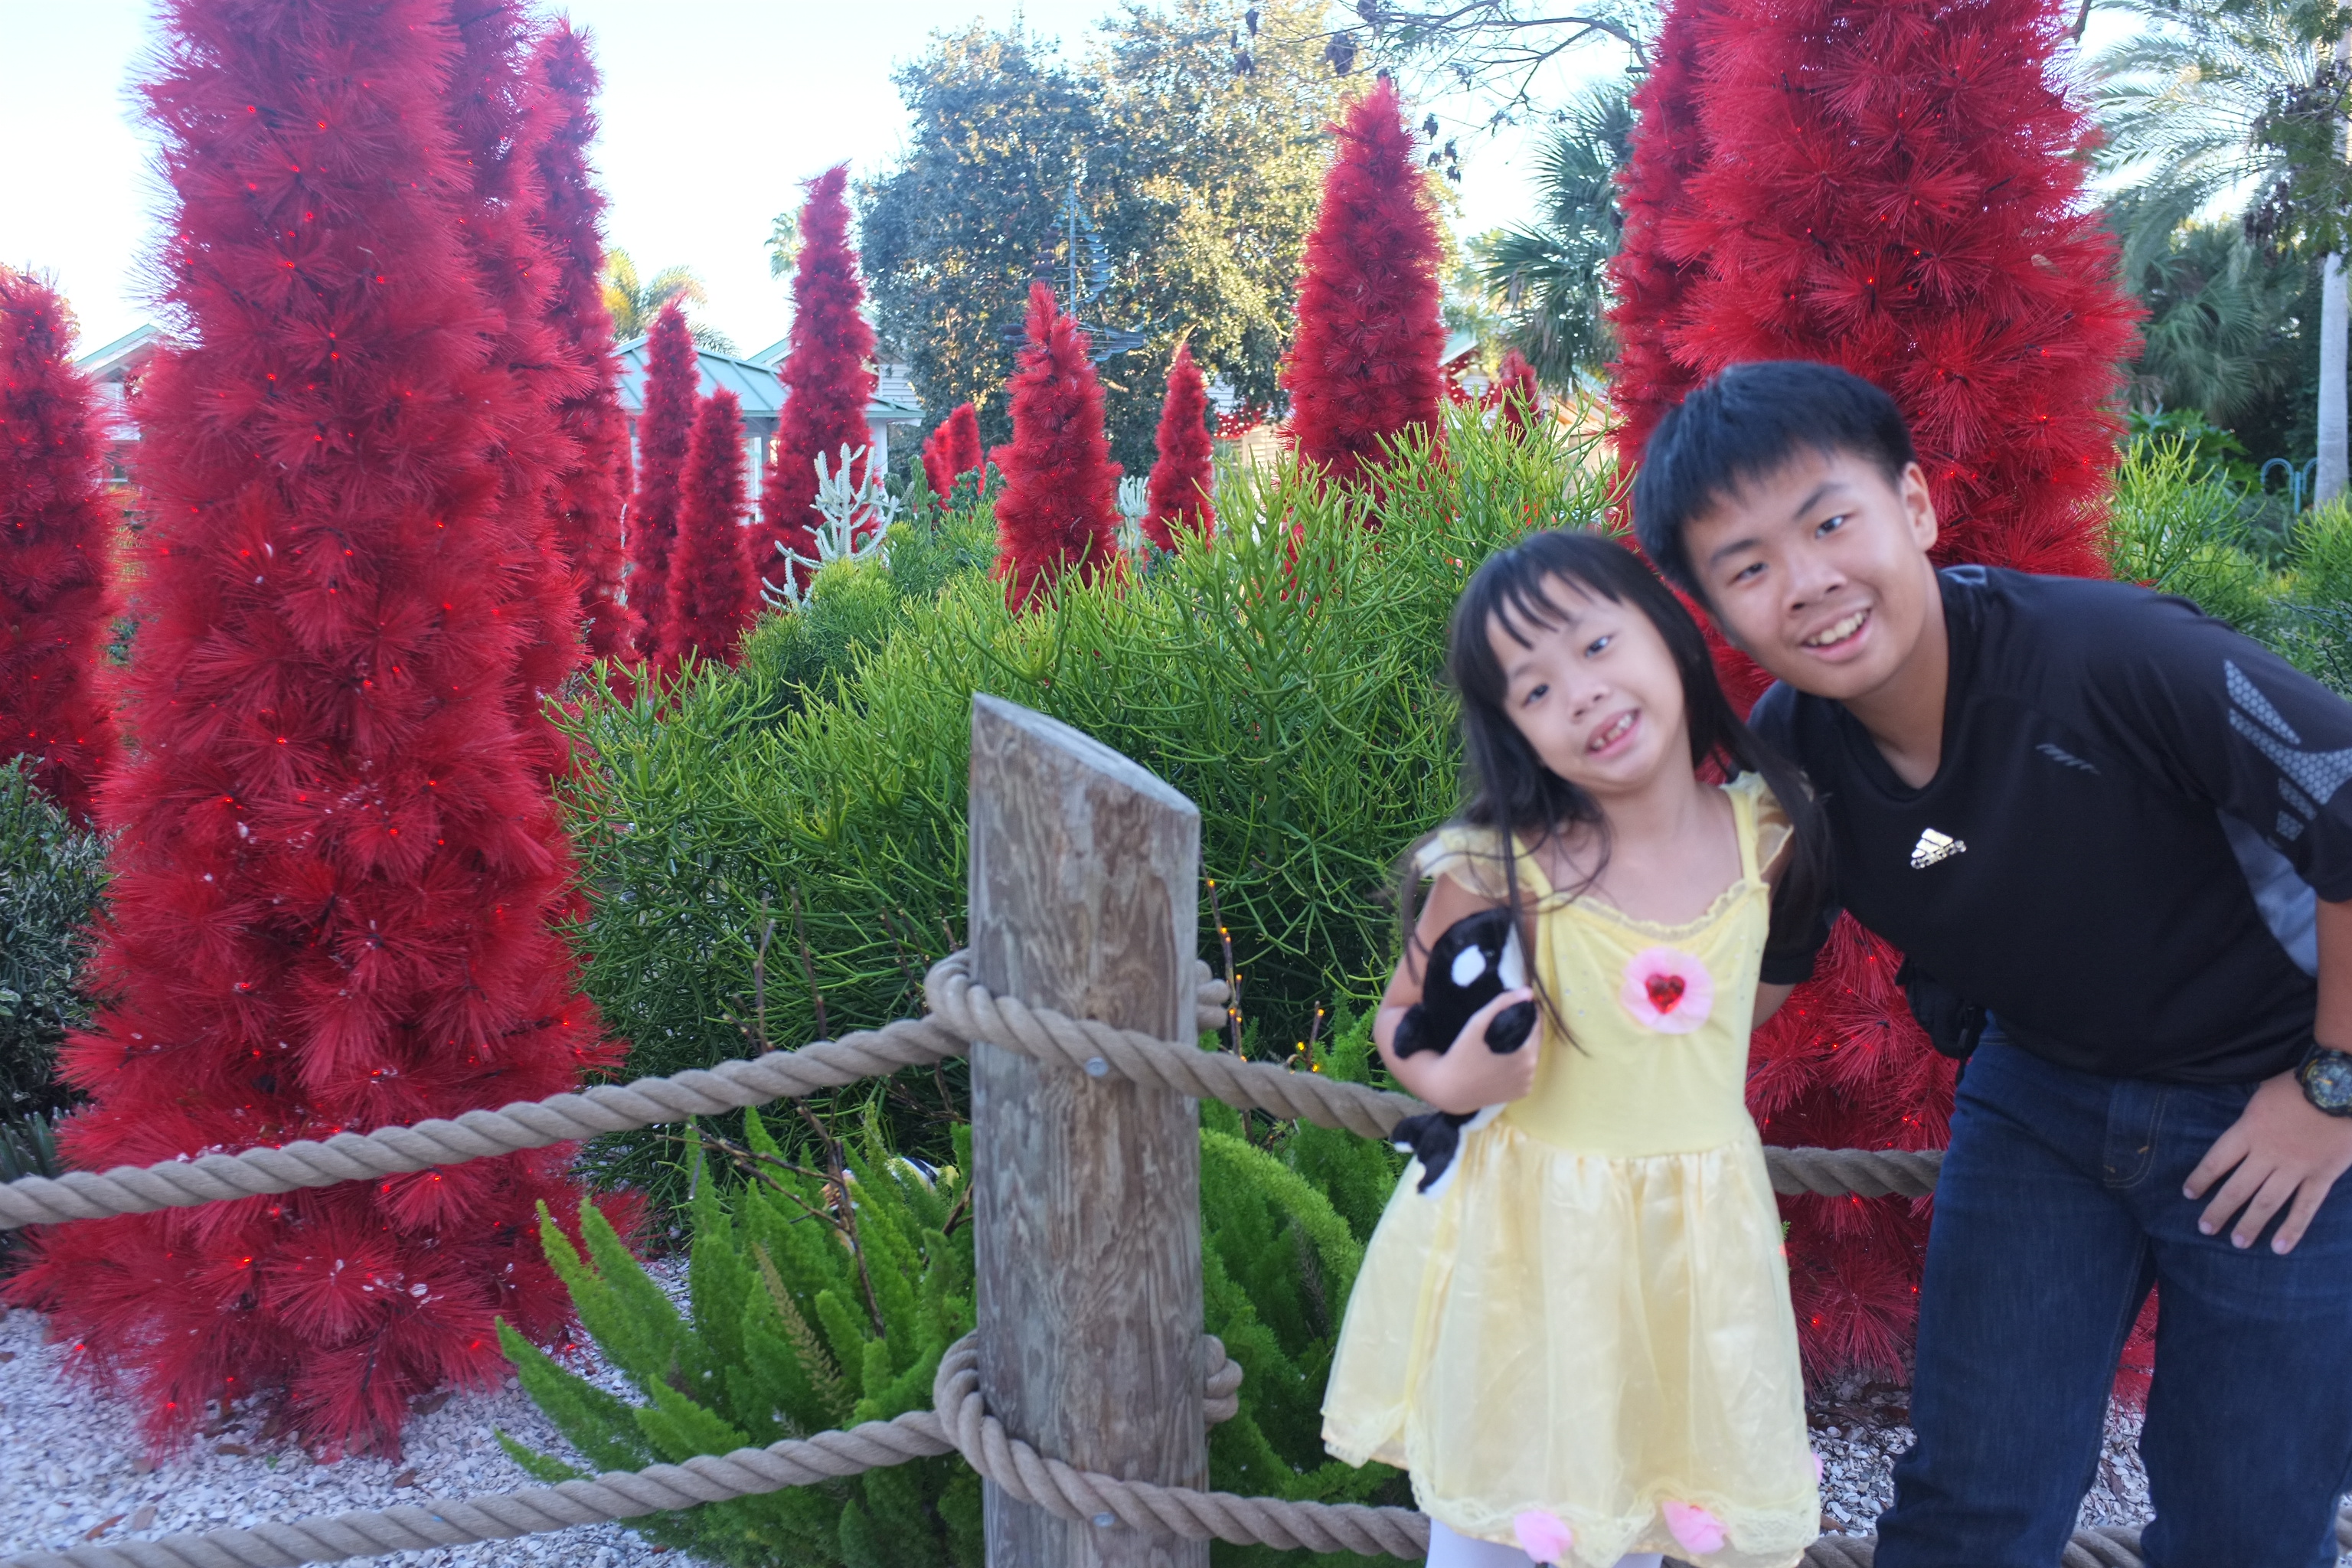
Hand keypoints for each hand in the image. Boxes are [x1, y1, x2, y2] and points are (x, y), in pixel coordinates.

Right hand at [1390, 989, 1539, 1115]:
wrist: (1449, 1090)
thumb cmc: (1461, 1054)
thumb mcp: (1477, 1023)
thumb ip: (1502, 1004)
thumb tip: (1528, 991)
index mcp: (1527, 1054)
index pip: (1537, 1025)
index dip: (1529, 1012)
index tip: (1519, 1004)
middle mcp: (1531, 1071)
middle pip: (1536, 1041)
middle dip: (1527, 1028)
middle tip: (1510, 1019)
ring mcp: (1527, 1084)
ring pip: (1532, 1056)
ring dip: (1525, 1045)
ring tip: (1507, 1036)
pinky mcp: (1521, 1093)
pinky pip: (1525, 1072)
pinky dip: (1520, 1064)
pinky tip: (1504, 1058)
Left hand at [2184, 1069, 2351, 1253]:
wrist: (2340, 1085)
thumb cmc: (2300, 1083)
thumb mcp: (2262, 1093)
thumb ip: (2251, 1117)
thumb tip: (2243, 1128)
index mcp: (2248, 1130)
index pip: (2215, 1160)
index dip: (2200, 1179)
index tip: (2189, 1194)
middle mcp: (2267, 1154)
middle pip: (2236, 1188)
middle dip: (2219, 1210)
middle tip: (2205, 1229)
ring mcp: (2295, 1168)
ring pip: (2266, 1202)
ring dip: (2250, 1224)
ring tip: (2237, 1243)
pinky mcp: (2322, 1175)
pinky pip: (2305, 1207)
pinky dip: (2293, 1229)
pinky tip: (2280, 1248)